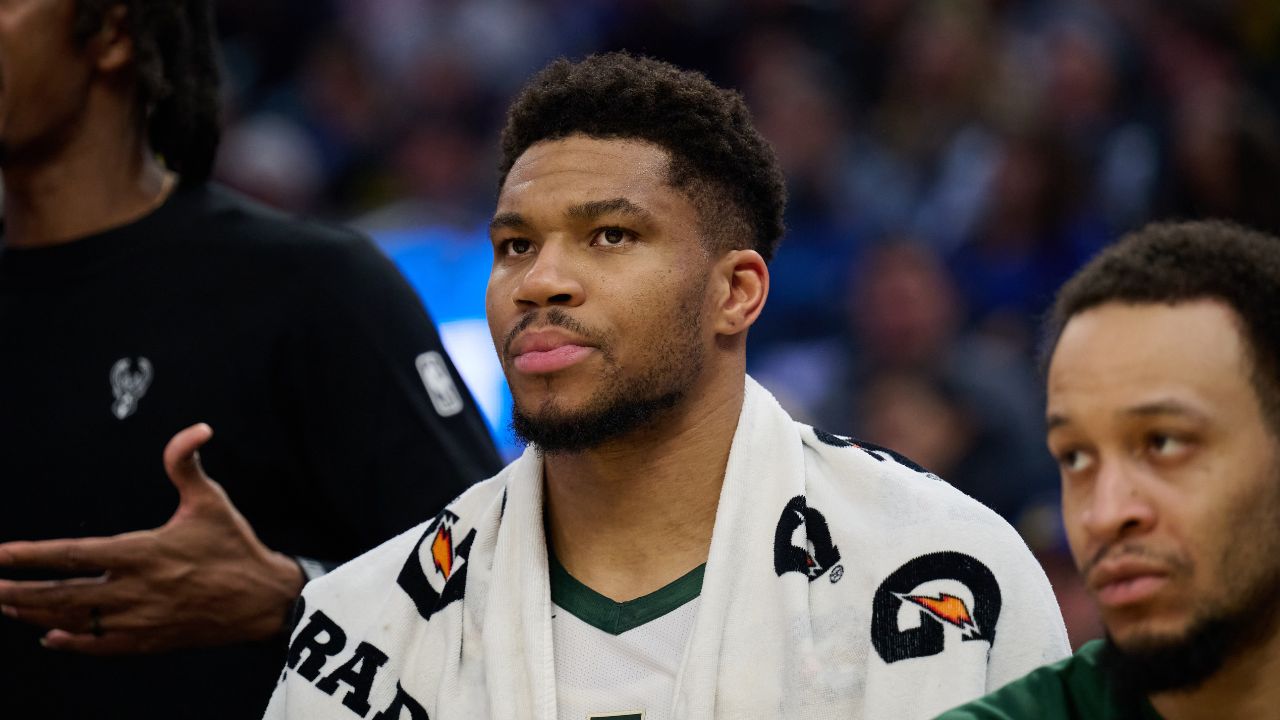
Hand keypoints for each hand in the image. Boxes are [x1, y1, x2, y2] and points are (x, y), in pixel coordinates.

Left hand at [0, 424, 304, 653]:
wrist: (263, 600)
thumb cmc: (235, 546)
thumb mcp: (212, 501)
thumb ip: (188, 463)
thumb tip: (197, 428)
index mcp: (143, 552)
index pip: (72, 554)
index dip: (29, 555)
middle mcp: (135, 590)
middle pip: (60, 594)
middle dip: (16, 591)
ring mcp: (140, 620)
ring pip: (72, 621)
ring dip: (34, 614)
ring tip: (7, 604)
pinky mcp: (150, 641)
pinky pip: (98, 646)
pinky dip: (70, 642)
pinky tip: (50, 636)